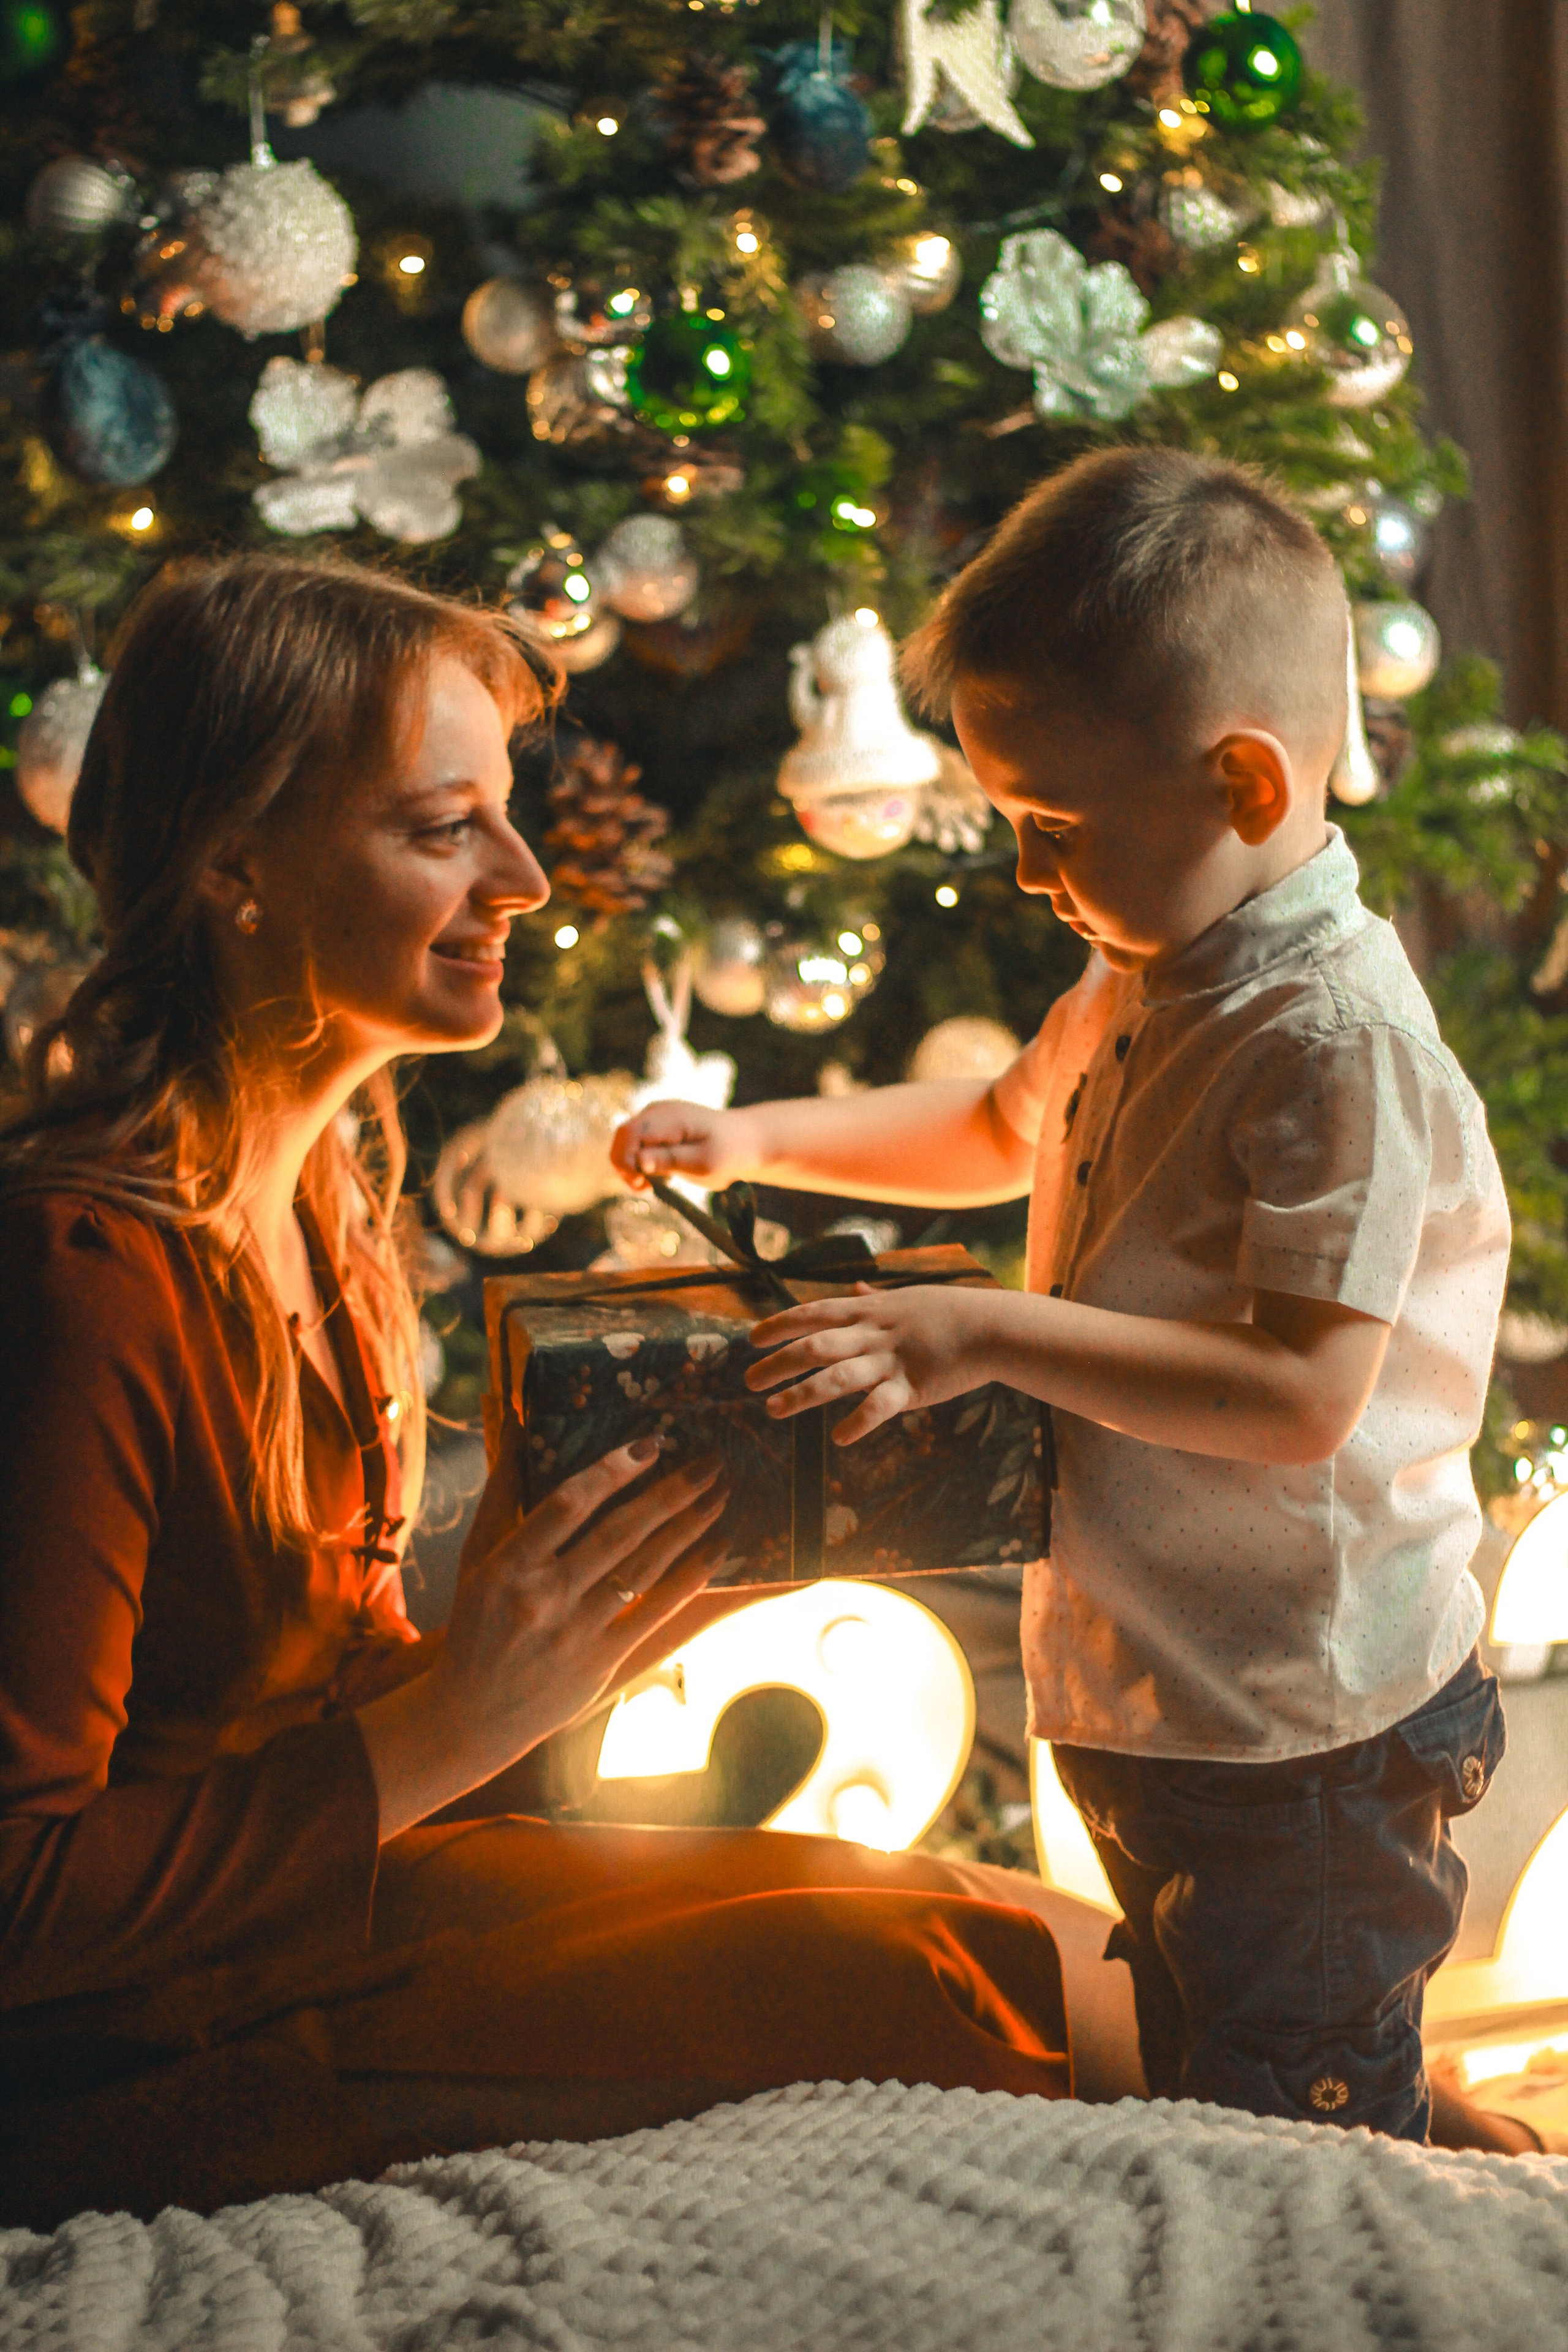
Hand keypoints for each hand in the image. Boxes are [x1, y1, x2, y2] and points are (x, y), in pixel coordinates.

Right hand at [358, 1438, 731, 1835]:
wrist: (471, 1715)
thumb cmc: (475, 1626)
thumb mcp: (473, 1559)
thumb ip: (499, 1493)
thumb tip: (516, 1426)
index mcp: (508, 1567)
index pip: (568, 1505)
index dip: (611, 1471)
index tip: (651, 1444)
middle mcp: (545, 1597)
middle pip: (619, 1533)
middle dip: (671, 1492)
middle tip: (711, 1460)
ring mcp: (577, 1631)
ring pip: (644, 1568)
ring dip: (690, 1527)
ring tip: (721, 1494)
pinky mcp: (603, 1661)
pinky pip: (656, 1612)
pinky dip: (690, 1578)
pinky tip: (718, 1549)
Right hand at [610, 1099, 765, 1191]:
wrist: (746, 1141)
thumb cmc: (729, 1153)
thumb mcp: (703, 1163)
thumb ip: (669, 1160)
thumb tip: (639, 1161)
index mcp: (669, 1117)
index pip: (628, 1134)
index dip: (626, 1161)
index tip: (644, 1184)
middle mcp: (657, 1112)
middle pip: (622, 1138)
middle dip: (626, 1166)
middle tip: (647, 1189)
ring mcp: (656, 1118)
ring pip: (626, 1143)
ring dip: (633, 1167)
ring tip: (656, 1184)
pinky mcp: (658, 1128)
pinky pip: (637, 1145)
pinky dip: (641, 1164)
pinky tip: (661, 1175)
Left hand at [745, 1284, 995, 1444]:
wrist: (990, 1327)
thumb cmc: (947, 1311)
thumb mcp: (904, 1297)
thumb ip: (874, 1296)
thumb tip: (856, 1286)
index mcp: (868, 1309)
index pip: (813, 1313)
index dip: (778, 1325)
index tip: (750, 1339)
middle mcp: (872, 1333)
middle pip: (814, 1345)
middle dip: (777, 1363)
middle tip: (749, 1381)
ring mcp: (891, 1360)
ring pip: (837, 1377)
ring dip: (801, 1394)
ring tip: (773, 1410)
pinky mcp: (912, 1387)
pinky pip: (879, 1406)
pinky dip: (858, 1422)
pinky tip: (839, 1439)